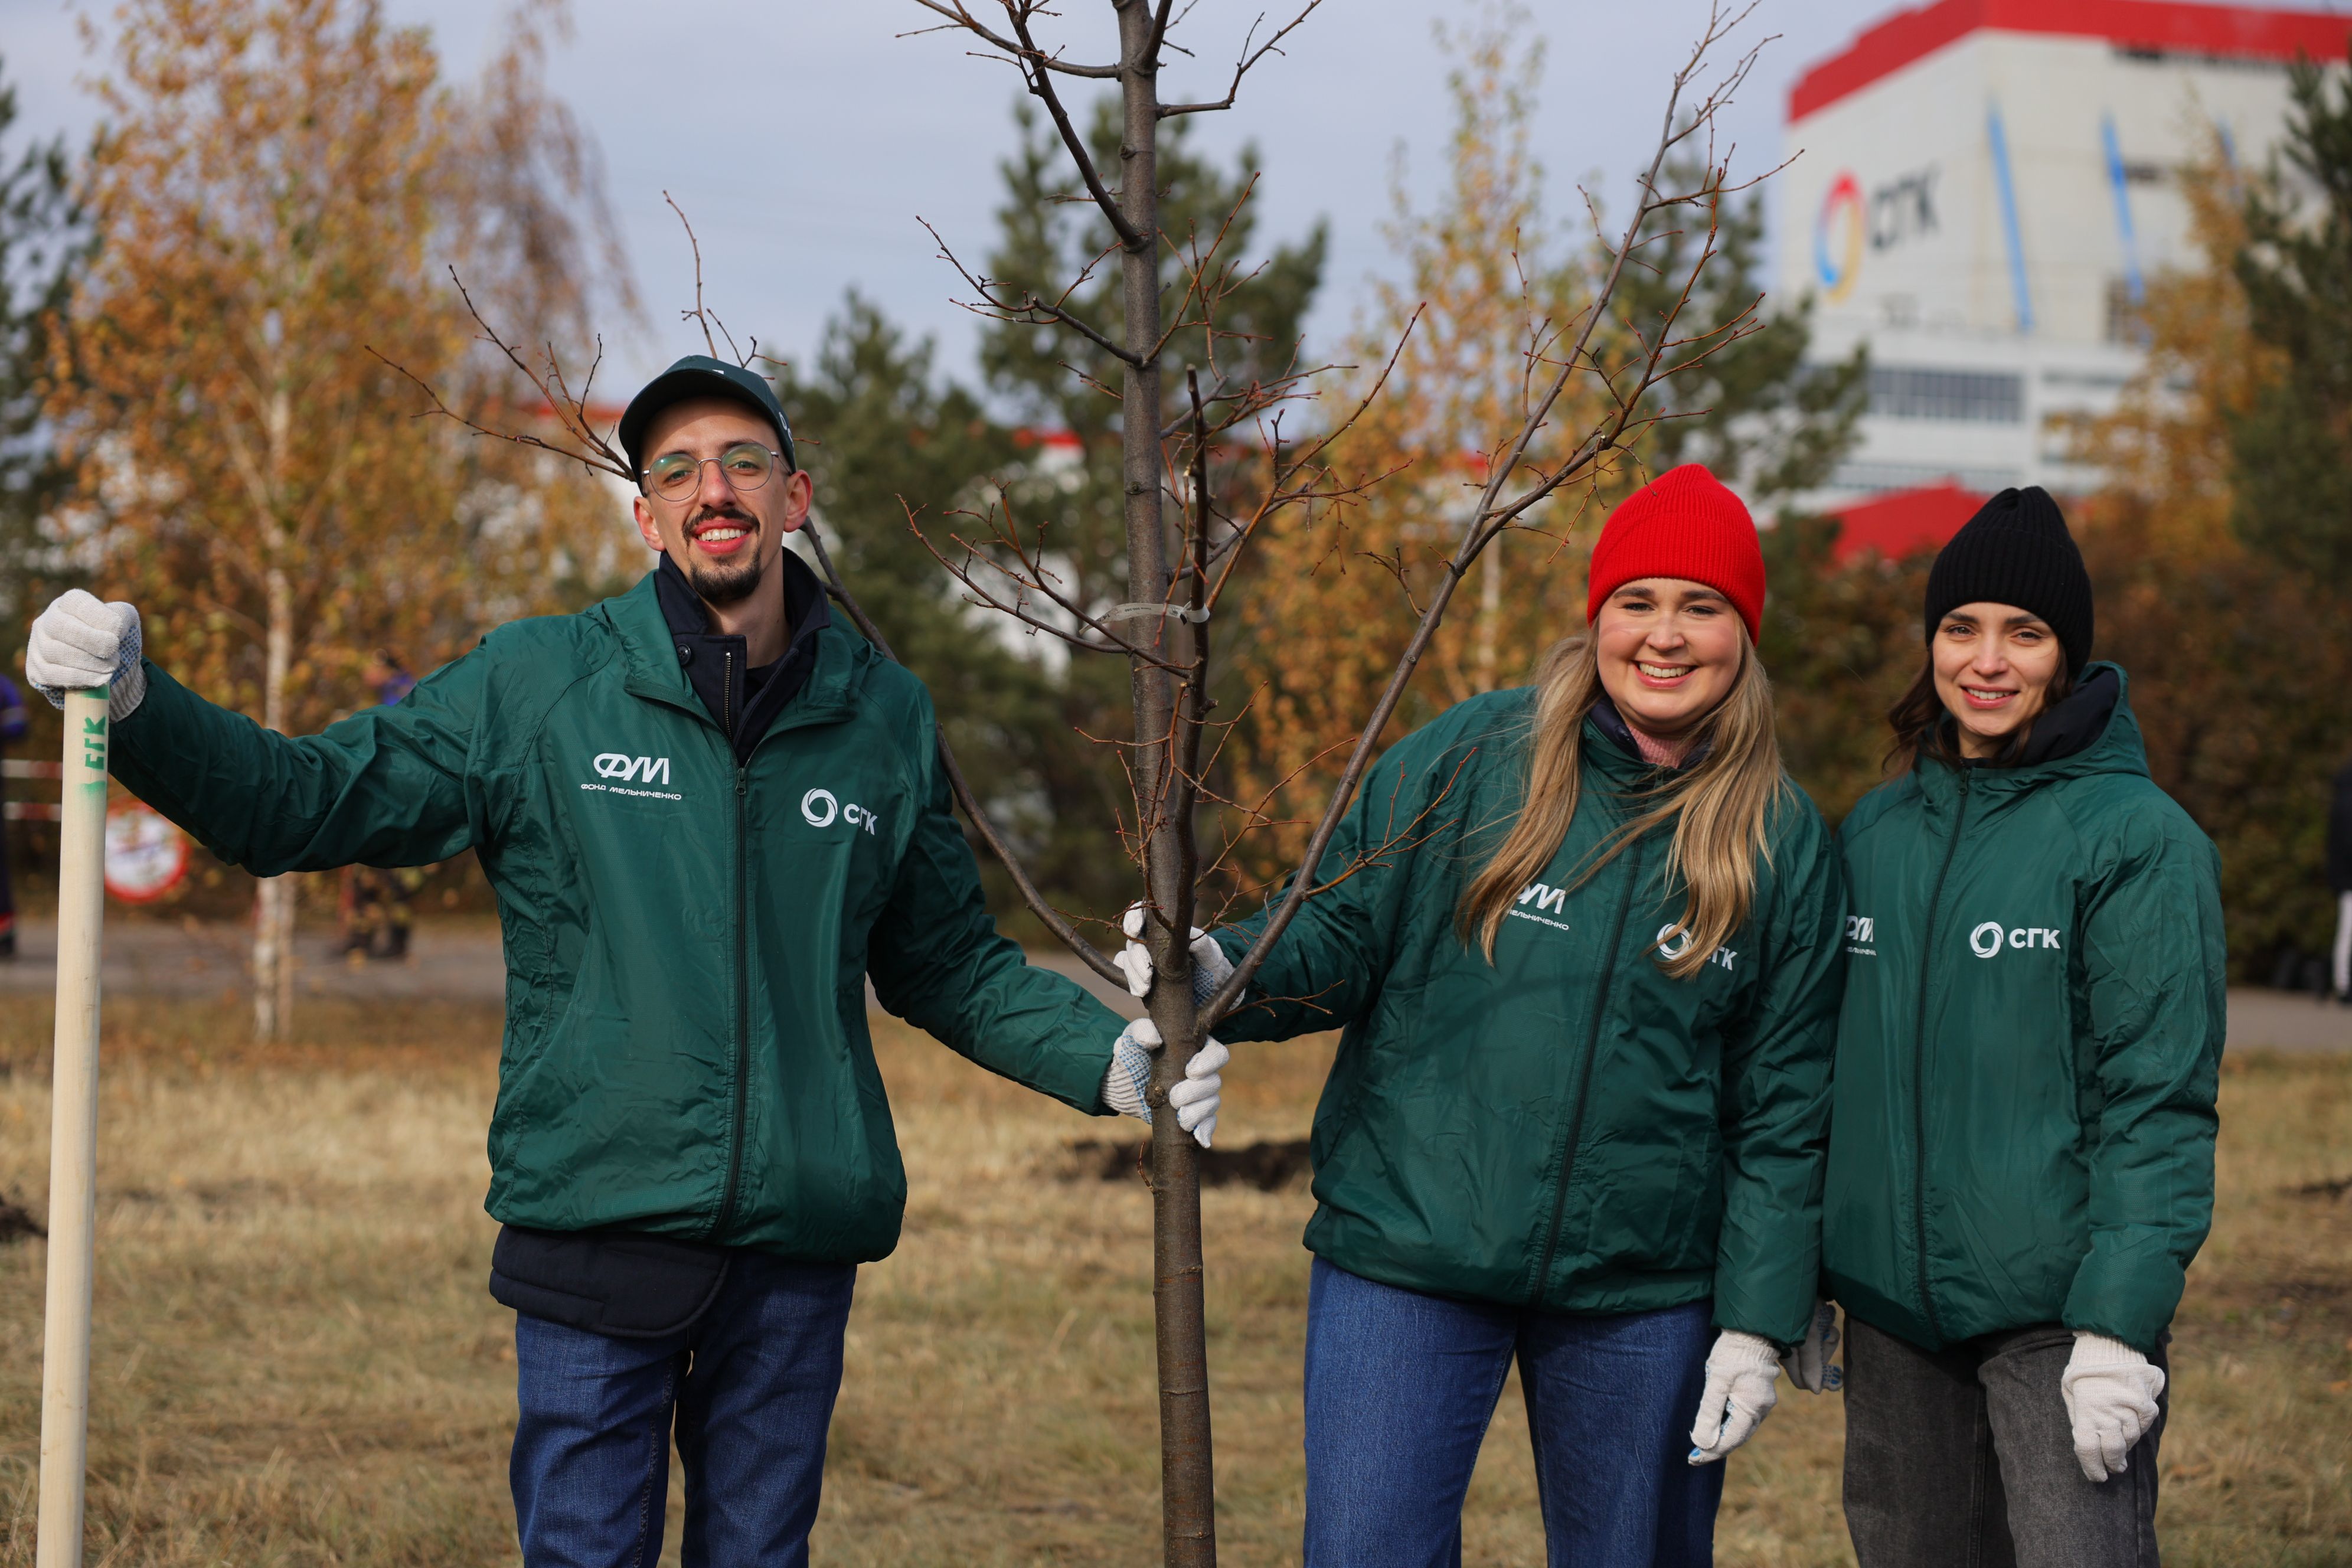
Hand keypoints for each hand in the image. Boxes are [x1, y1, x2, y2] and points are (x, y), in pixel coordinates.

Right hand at [27, 589, 146, 720]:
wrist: (103, 666)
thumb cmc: (112, 637)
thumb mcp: (125, 621)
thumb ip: (123, 615)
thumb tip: (114, 628)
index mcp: (67, 604)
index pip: (75, 602)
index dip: (98, 617)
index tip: (117, 633)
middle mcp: (47, 621)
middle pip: (59, 626)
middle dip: (90, 640)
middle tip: (112, 651)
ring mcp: (38, 645)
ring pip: (54, 651)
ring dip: (88, 661)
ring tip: (111, 667)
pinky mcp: (36, 669)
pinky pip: (51, 673)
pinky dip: (78, 677)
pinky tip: (100, 679)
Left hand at [1099, 1017, 1226, 1148]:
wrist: (1123, 1082)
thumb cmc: (1133, 1053)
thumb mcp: (1133, 1039)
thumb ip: (1142, 1032)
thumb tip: (1154, 1040)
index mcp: (1195, 1049)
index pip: (1216, 1053)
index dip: (1210, 1062)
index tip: (1190, 1071)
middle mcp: (1201, 1072)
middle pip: (1215, 1081)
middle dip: (1197, 1092)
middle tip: (1175, 1097)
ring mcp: (1198, 1095)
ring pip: (1212, 1103)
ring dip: (1197, 1112)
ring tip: (1180, 1117)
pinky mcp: (1192, 1114)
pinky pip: (1208, 1123)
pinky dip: (1206, 1130)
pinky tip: (1200, 1137)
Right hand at [1111, 902, 1235, 1005]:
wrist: (1211, 988)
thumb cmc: (1210, 963)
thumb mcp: (1210, 952)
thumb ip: (1202, 943)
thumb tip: (1189, 934)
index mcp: (1162, 927)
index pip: (1140, 915)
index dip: (1133, 920)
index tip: (1136, 931)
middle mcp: (1149, 941)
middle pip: (1131, 941)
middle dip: (1136, 957)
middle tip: (1148, 973)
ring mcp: (1144, 960)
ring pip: (1126, 960)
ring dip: (1133, 974)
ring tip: (1145, 989)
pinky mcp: (1142, 978)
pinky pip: (1129, 977)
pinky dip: (1132, 983)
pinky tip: (1141, 992)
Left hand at [1688, 1330, 1780, 1463]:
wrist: (1751, 1329)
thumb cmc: (1732, 1352)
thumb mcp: (1716, 1381)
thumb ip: (1709, 1412)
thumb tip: (1704, 1442)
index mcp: (1752, 1409)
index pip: (1730, 1441)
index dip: (1710, 1452)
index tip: (1692, 1459)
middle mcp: (1762, 1409)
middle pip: (1738, 1437)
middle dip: (1716, 1448)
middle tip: (1694, 1456)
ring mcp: (1763, 1401)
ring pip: (1741, 1428)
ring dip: (1723, 1437)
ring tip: (1702, 1444)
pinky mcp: (1758, 1393)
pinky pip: (1743, 1416)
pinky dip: (1729, 1424)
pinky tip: (1717, 1424)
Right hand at [1787, 1301, 1842, 1393]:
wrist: (1799, 1270)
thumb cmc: (1800, 1302)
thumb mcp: (1809, 1333)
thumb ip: (1810, 1364)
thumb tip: (1815, 1391)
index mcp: (1783, 1351)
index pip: (1802, 1381)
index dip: (1820, 1381)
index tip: (1838, 1378)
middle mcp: (1788, 1345)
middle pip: (1813, 1365)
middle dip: (1825, 1351)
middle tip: (1828, 1334)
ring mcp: (1795, 1334)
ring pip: (1819, 1349)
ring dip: (1827, 1337)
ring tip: (1826, 1317)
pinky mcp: (1803, 1323)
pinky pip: (1819, 1334)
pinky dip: (1825, 1326)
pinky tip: (1825, 1311)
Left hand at [2060, 1332, 2163, 1482]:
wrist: (2108, 1342)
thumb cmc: (2084, 1372)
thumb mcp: (2072, 1394)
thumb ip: (2082, 1419)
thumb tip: (2090, 1446)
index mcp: (2085, 1410)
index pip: (2088, 1448)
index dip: (2092, 1467)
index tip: (2097, 1477)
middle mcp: (2107, 1412)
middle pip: (2113, 1450)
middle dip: (2112, 1463)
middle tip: (2113, 1469)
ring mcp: (2128, 1408)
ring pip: (2130, 1438)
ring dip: (2125, 1446)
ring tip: (2120, 1449)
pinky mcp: (2145, 1403)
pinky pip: (2144, 1424)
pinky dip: (2137, 1429)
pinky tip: (2131, 1428)